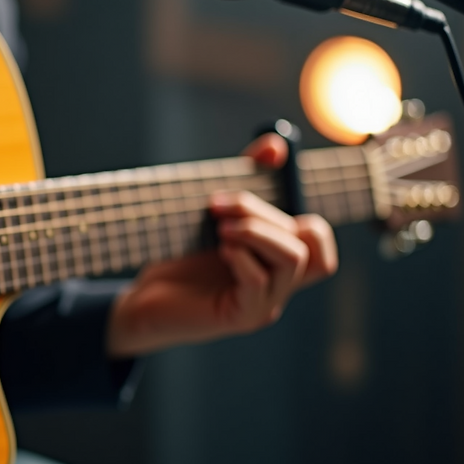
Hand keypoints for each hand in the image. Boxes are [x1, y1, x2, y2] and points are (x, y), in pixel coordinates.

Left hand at [106, 134, 337, 356]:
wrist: (145, 300)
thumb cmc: (179, 257)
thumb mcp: (213, 214)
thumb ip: (245, 180)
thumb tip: (275, 146)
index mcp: (275, 262)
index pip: (318, 240)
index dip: (302, 210)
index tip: (264, 194)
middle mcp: (278, 285)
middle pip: (304, 241)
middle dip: (262, 213)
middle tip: (219, 206)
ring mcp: (264, 304)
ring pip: (291, 259)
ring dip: (256, 232)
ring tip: (219, 229)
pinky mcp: (242, 318)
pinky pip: (261, 282)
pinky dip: (241, 257)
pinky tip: (219, 250)